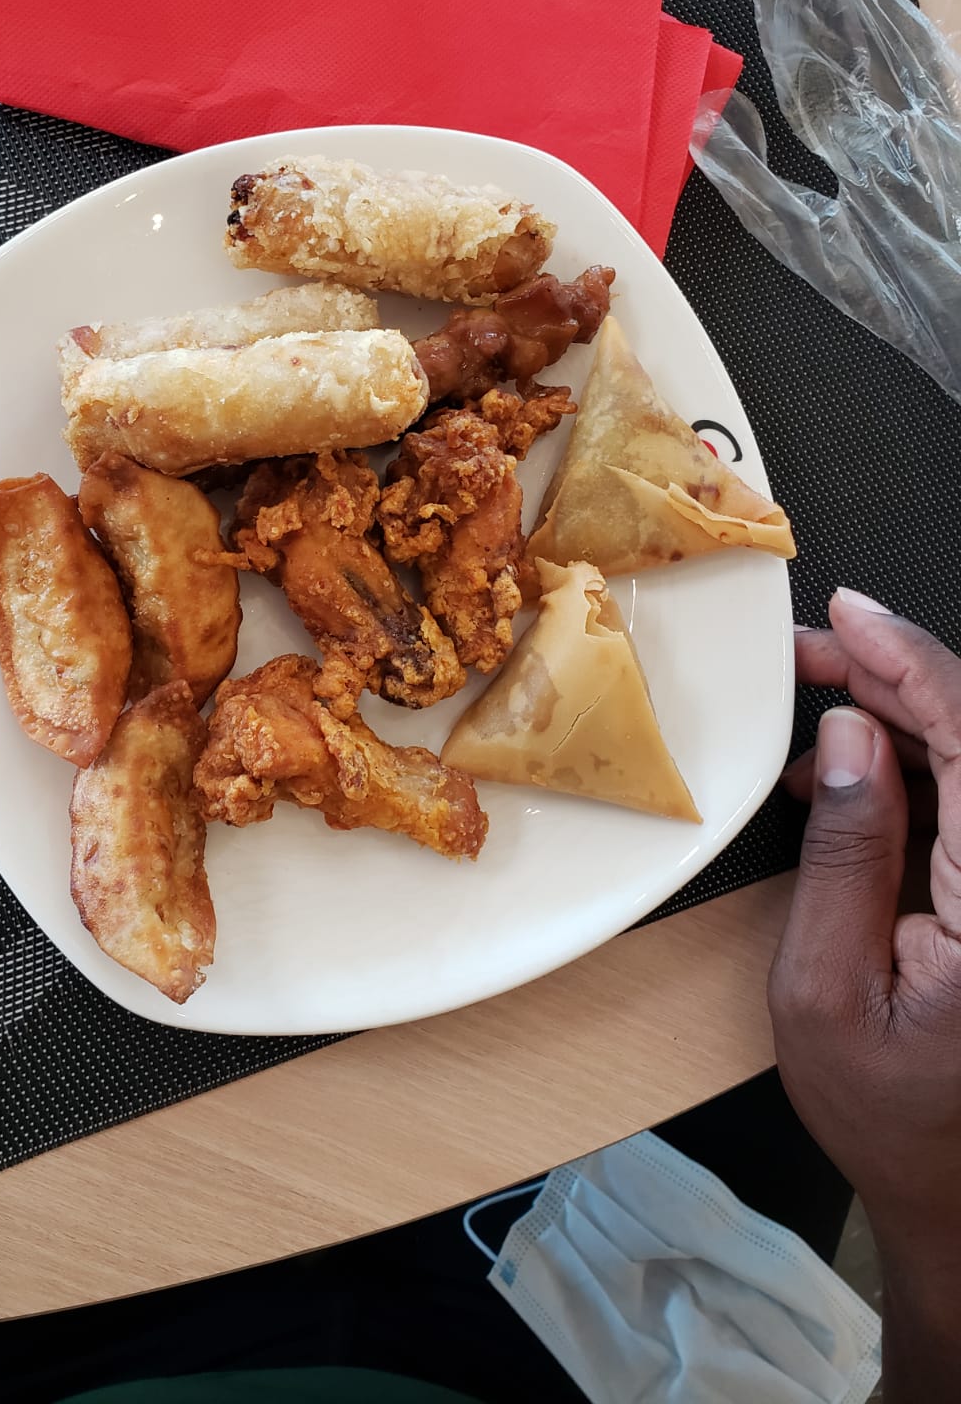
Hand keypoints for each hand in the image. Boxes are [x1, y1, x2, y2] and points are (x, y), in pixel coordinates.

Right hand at [769, 587, 960, 1382]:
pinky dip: (917, 761)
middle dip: (896, 675)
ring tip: (817, 699)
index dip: (912, 662)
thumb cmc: (891, 1114)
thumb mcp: (825, 989)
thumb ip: (843, 856)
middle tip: (810, 649)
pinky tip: (854, 765)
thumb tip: (844, 740)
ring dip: (904, 712)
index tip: (851, 613)